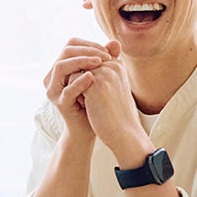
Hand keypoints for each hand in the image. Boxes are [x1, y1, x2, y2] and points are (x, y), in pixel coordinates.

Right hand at [43, 38, 117, 139]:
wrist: (92, 127)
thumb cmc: (96, 100)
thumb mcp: (102, 76)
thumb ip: (105, 59)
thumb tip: (115, 42)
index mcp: (61, 67)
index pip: (70, 45)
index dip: (88, 44)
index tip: (107, 51)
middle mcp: (53, 76)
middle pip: (65, 52)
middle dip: (86, 50)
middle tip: (105, 55)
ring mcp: (54, 90)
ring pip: (61, 67)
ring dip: (81, 61)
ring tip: (100, 62)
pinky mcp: (59, 103)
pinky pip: (67, 89)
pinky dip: (79, 82)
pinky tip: (92, 77)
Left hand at [79, 44, 149, 160]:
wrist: (124, 133)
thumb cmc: (117, 113)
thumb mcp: (112, 89)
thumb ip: (101, 75)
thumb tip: (84, 69)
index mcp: (117, 64)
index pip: (88, 62)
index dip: (85, 80)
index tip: (99, 96)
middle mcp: (112, 65)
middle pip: (80, 67)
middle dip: (80, 84)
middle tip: (95, 101)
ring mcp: (105, 73)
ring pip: (74, 73)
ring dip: (77, 89)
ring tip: (93, 103)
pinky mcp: (96, 83)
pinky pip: (72, 81)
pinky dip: (76, 95)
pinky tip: (89, 106)